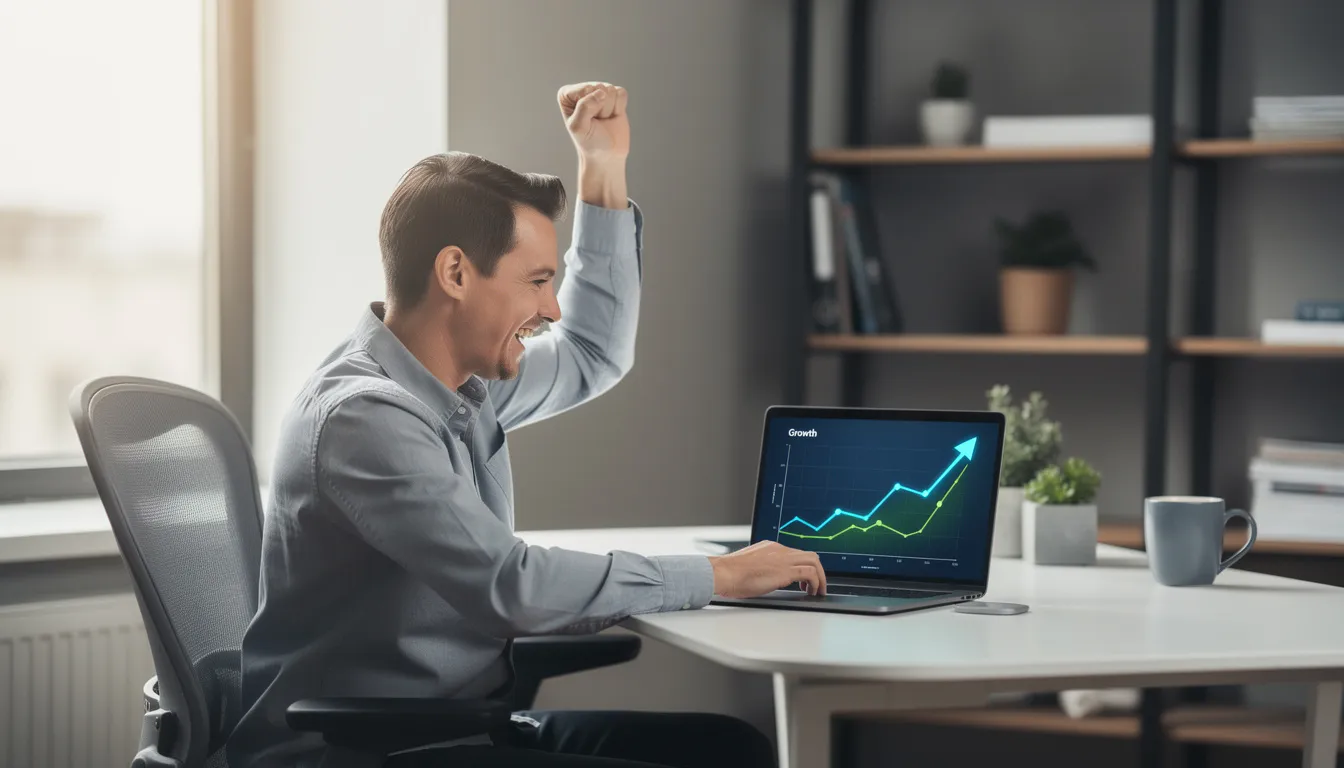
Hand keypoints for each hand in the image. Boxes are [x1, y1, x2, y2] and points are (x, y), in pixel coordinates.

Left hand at [557, 82, 629, 163]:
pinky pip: (621, 93)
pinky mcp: (613, 95)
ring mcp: (598, 91)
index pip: (586, 89)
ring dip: (609, 109)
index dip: (590, 107)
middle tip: (596, 122)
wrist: (606, 154)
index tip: (587, 121)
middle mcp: (582, 89)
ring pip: (611, 90)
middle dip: (601, 109)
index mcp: (566, 94)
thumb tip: (601, 92)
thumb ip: (584, 107)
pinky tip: (612, 116)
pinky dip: (619, 108)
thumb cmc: (589, 141)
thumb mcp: (580, 127)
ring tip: (603, 120)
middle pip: (600, 88)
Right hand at [708, 541, 826, 597]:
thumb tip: (764, 578)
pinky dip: (816, 583)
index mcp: (771, 547)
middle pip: (809, 555)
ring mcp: (784, 558)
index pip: (795, 553)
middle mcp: (780, 549)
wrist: (724, 572)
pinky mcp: (786, 570)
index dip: (803, 566)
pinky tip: (811, 592)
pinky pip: (810, 573)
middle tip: (816, 584)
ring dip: (820, 577)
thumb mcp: (749, 566)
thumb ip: (761, 567)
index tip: (804, 578)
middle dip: (817, 570)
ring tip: (817, 590)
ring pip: (814, 561)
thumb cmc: (730, 573)